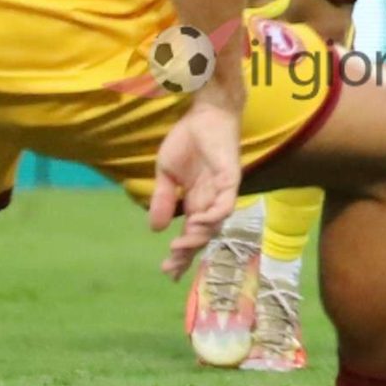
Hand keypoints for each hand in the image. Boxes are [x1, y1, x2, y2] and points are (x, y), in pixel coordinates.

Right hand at [147, 98, 244, 277]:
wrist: (203, 114)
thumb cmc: (188, 140)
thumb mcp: (166, 173)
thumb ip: (163, 199)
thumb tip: (154, 229)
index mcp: (197, 202)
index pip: (190, 234)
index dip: (181, 254)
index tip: (167, 271)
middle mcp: (211, 201)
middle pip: (202, 236)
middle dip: (187, 253)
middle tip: (171, 267)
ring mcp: (222, 192)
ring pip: (214, 225)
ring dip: (198, 238)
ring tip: (180, 246)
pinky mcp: (230, 179)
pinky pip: (225, 204)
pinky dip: (213, 216)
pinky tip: (197, 222)